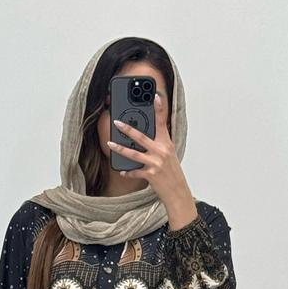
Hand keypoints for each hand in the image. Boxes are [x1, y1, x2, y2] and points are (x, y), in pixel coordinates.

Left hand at [107, 91, 194, 221]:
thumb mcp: (169, 155)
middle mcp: (161, 151)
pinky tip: (122, 170)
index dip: (159, 109)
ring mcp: (155, 162)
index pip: (162, 122)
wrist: (178, 192)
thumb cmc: (172, 173)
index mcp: (167, 143)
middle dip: (128, 129)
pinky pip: (135, 171)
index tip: (155, 96)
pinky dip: (128, 171)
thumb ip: (159, 144)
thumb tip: (146, 136)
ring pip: (134, 153)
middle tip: (117, 122)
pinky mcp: (150, 174)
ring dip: (120, 148)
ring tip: (110, 143)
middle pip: (142, 136)